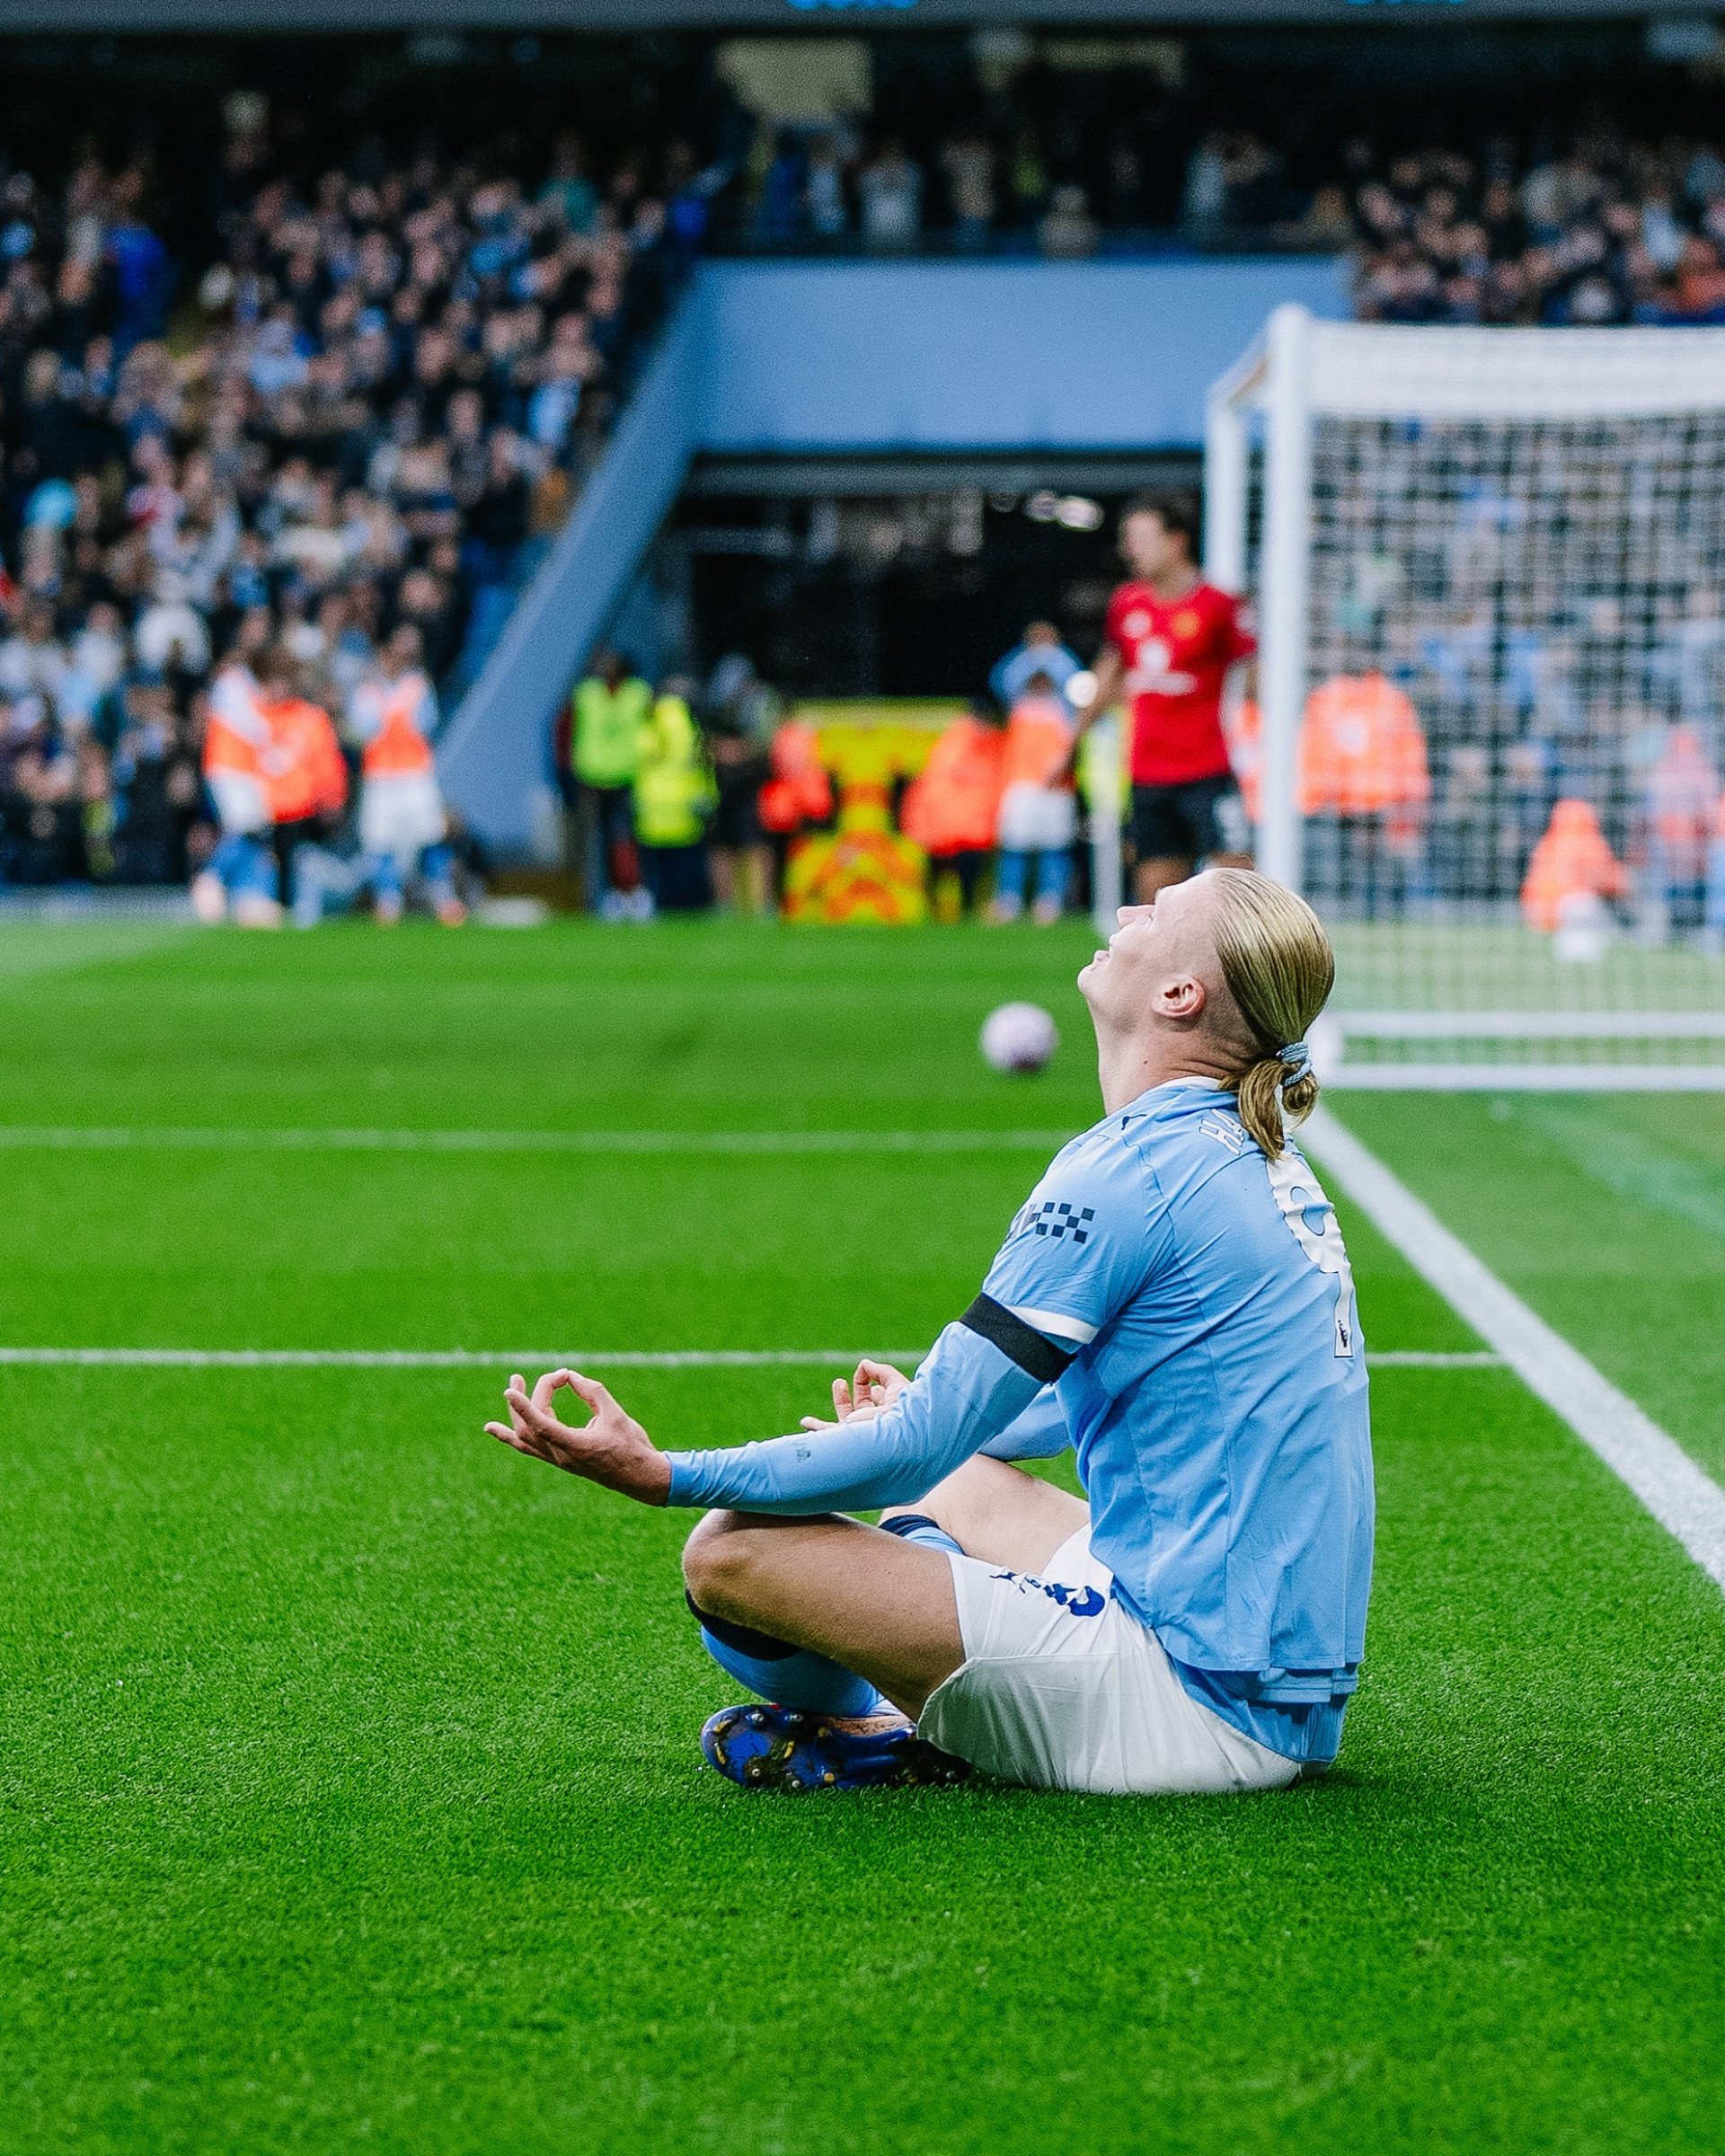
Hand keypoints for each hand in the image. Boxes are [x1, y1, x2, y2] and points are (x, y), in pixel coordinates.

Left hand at [485, 1369, 670, 1504]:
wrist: (640, 1477)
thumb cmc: (632, 1446)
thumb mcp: (615, 1414)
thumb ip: (592, 1392)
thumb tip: (570, 1376)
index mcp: (575, 1446)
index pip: (541, 1425)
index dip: (524, 1407)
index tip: (509, 1391)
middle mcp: (562, 1456)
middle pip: (531, 1426)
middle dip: (524, 1400)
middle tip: (523, 1377)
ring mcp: (559, 1460)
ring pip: (524, 1438)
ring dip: (515, 1413)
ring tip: (511, 1389)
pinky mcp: (560, 1459)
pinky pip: (529, 1448)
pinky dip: (510, 1436)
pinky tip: (492, 1428)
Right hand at [799, 1358, 912, 1432]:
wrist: (895, 1433)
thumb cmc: (903, 1409)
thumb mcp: (896, 1384)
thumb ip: (881, 1371)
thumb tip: (864, 1364)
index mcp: (891, 1412)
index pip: (880, 1396)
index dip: (872, 1381)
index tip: (865, 1370)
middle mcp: (875, 1423)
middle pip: (864, 1405)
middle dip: (860, 1389)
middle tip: (852, 1376)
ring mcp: (859, 1432)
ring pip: (846, 1417)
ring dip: (841, 1400)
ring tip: (839, 1383)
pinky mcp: (845, 1437)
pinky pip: (827, 1434)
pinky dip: (816, 1427)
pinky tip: (806, 1422)